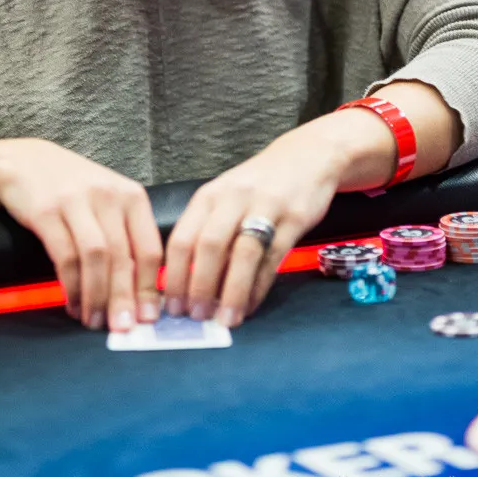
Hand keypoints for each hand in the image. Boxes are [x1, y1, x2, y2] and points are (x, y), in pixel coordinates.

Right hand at [0, 139, 162, 332]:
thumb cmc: (72, 189)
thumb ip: (126, 236)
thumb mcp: (108, 201)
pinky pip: (65, 256)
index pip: (149, 248)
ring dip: (97, 295)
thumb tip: (141, 291)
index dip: (149, 288)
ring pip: (96, 257)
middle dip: (124, 299)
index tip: (149, 317)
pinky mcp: (47, 210)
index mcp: (131, 196)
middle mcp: (108, 196)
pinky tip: (73, 302)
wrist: (24, 162)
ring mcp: (77, 201)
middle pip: (123, 256)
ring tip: (93, 321)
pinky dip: (71, 285)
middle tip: (123, 328)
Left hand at [163, 125, 345, 327]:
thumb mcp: (224, 199)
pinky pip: (273, 257)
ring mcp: (264, 206)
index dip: (174, 276)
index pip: (182, 238)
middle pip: (209, 245)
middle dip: (200, 286)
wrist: (306, 156)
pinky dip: (259, 286)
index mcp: (209, 196)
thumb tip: (184, 283)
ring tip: (225, 320)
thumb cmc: (257, 185)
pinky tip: (251, 305)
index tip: (171, 307)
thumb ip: (205, 232)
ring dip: (232, 292)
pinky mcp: (293, 217)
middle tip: (196, 317)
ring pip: (243, 253)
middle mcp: (233, 198)